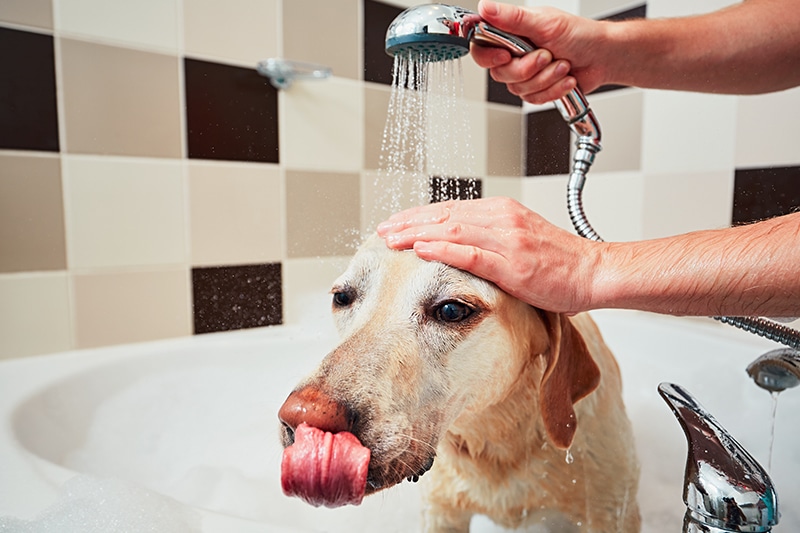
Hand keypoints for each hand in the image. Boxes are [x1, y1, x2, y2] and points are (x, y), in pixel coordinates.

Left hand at [376, 197, 602, 313]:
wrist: (593, 272)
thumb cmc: (559, 261)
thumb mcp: (521, 238)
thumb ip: (490, 237)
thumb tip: (458, 245)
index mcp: (501, 211)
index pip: (450, 209)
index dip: (418, 215)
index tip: (395, 222)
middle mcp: (501, 219)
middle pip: (444, 216)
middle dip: (408, 222)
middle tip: (382, 230)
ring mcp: (507, 240)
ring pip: (451, 231)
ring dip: (416, 234)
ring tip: (391, 240)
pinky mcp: (513, 265)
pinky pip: (470, 255)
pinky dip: (441, 251)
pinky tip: (420, 251)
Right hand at [471, 0, 608, 102]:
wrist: (603, 57)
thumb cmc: (580, 35)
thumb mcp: (544, 23)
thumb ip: (512, 18)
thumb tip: (485, 7)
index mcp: (511, 33)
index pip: (481, 47)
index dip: (489, 57)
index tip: (506, 56)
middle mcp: (515, 54)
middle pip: (500, 73)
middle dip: (528, 69)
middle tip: (546, 56)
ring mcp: (525, 73)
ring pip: (518, 89)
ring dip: (546, 78)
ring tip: (562, 64)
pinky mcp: (536, 89)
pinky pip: (533, 99)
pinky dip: (553, 89)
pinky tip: (565, 78)